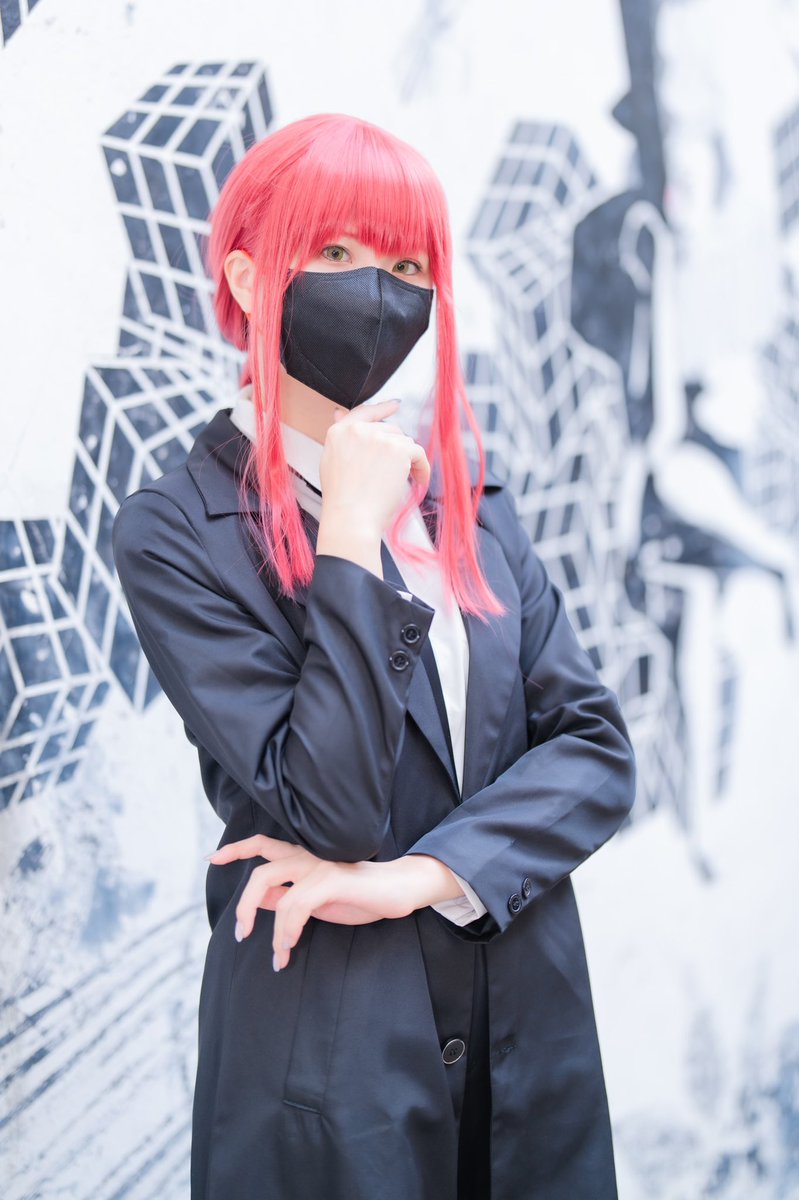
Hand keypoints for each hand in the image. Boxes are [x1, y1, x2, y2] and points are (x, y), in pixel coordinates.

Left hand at [206, 835, 463, 969]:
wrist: (399, 889)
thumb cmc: (360, 894)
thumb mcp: (317, 899)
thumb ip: (289, 896)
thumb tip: (262, 902)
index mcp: (303, 857)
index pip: (263, 845)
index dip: (236, 850)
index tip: (213, 859)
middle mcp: (307, 856)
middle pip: (260, 871)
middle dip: (244, 904)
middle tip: (241, 934)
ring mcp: (318, 866)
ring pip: (274, 887)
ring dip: (269, 929)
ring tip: (277, 955)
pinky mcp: (330, 881)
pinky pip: (295, 905)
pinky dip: (287, 931)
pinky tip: (289, 949)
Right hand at [319, 398, 430, 537]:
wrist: (351, 518)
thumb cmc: (342, 499)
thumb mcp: (331, 461)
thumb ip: (340, 437)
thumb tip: (339, 412)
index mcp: (339, 432)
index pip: (364, 412)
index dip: (382, 409)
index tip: (395, 405)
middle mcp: (359, 430)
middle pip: (389, 430)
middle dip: (395, 449)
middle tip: (395, 472)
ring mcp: (379, 438)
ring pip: (404, 441)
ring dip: (407, 460)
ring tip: (401, 481)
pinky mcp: (399, 449)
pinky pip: (418, 453)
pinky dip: (422, 468)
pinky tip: (418, 481)